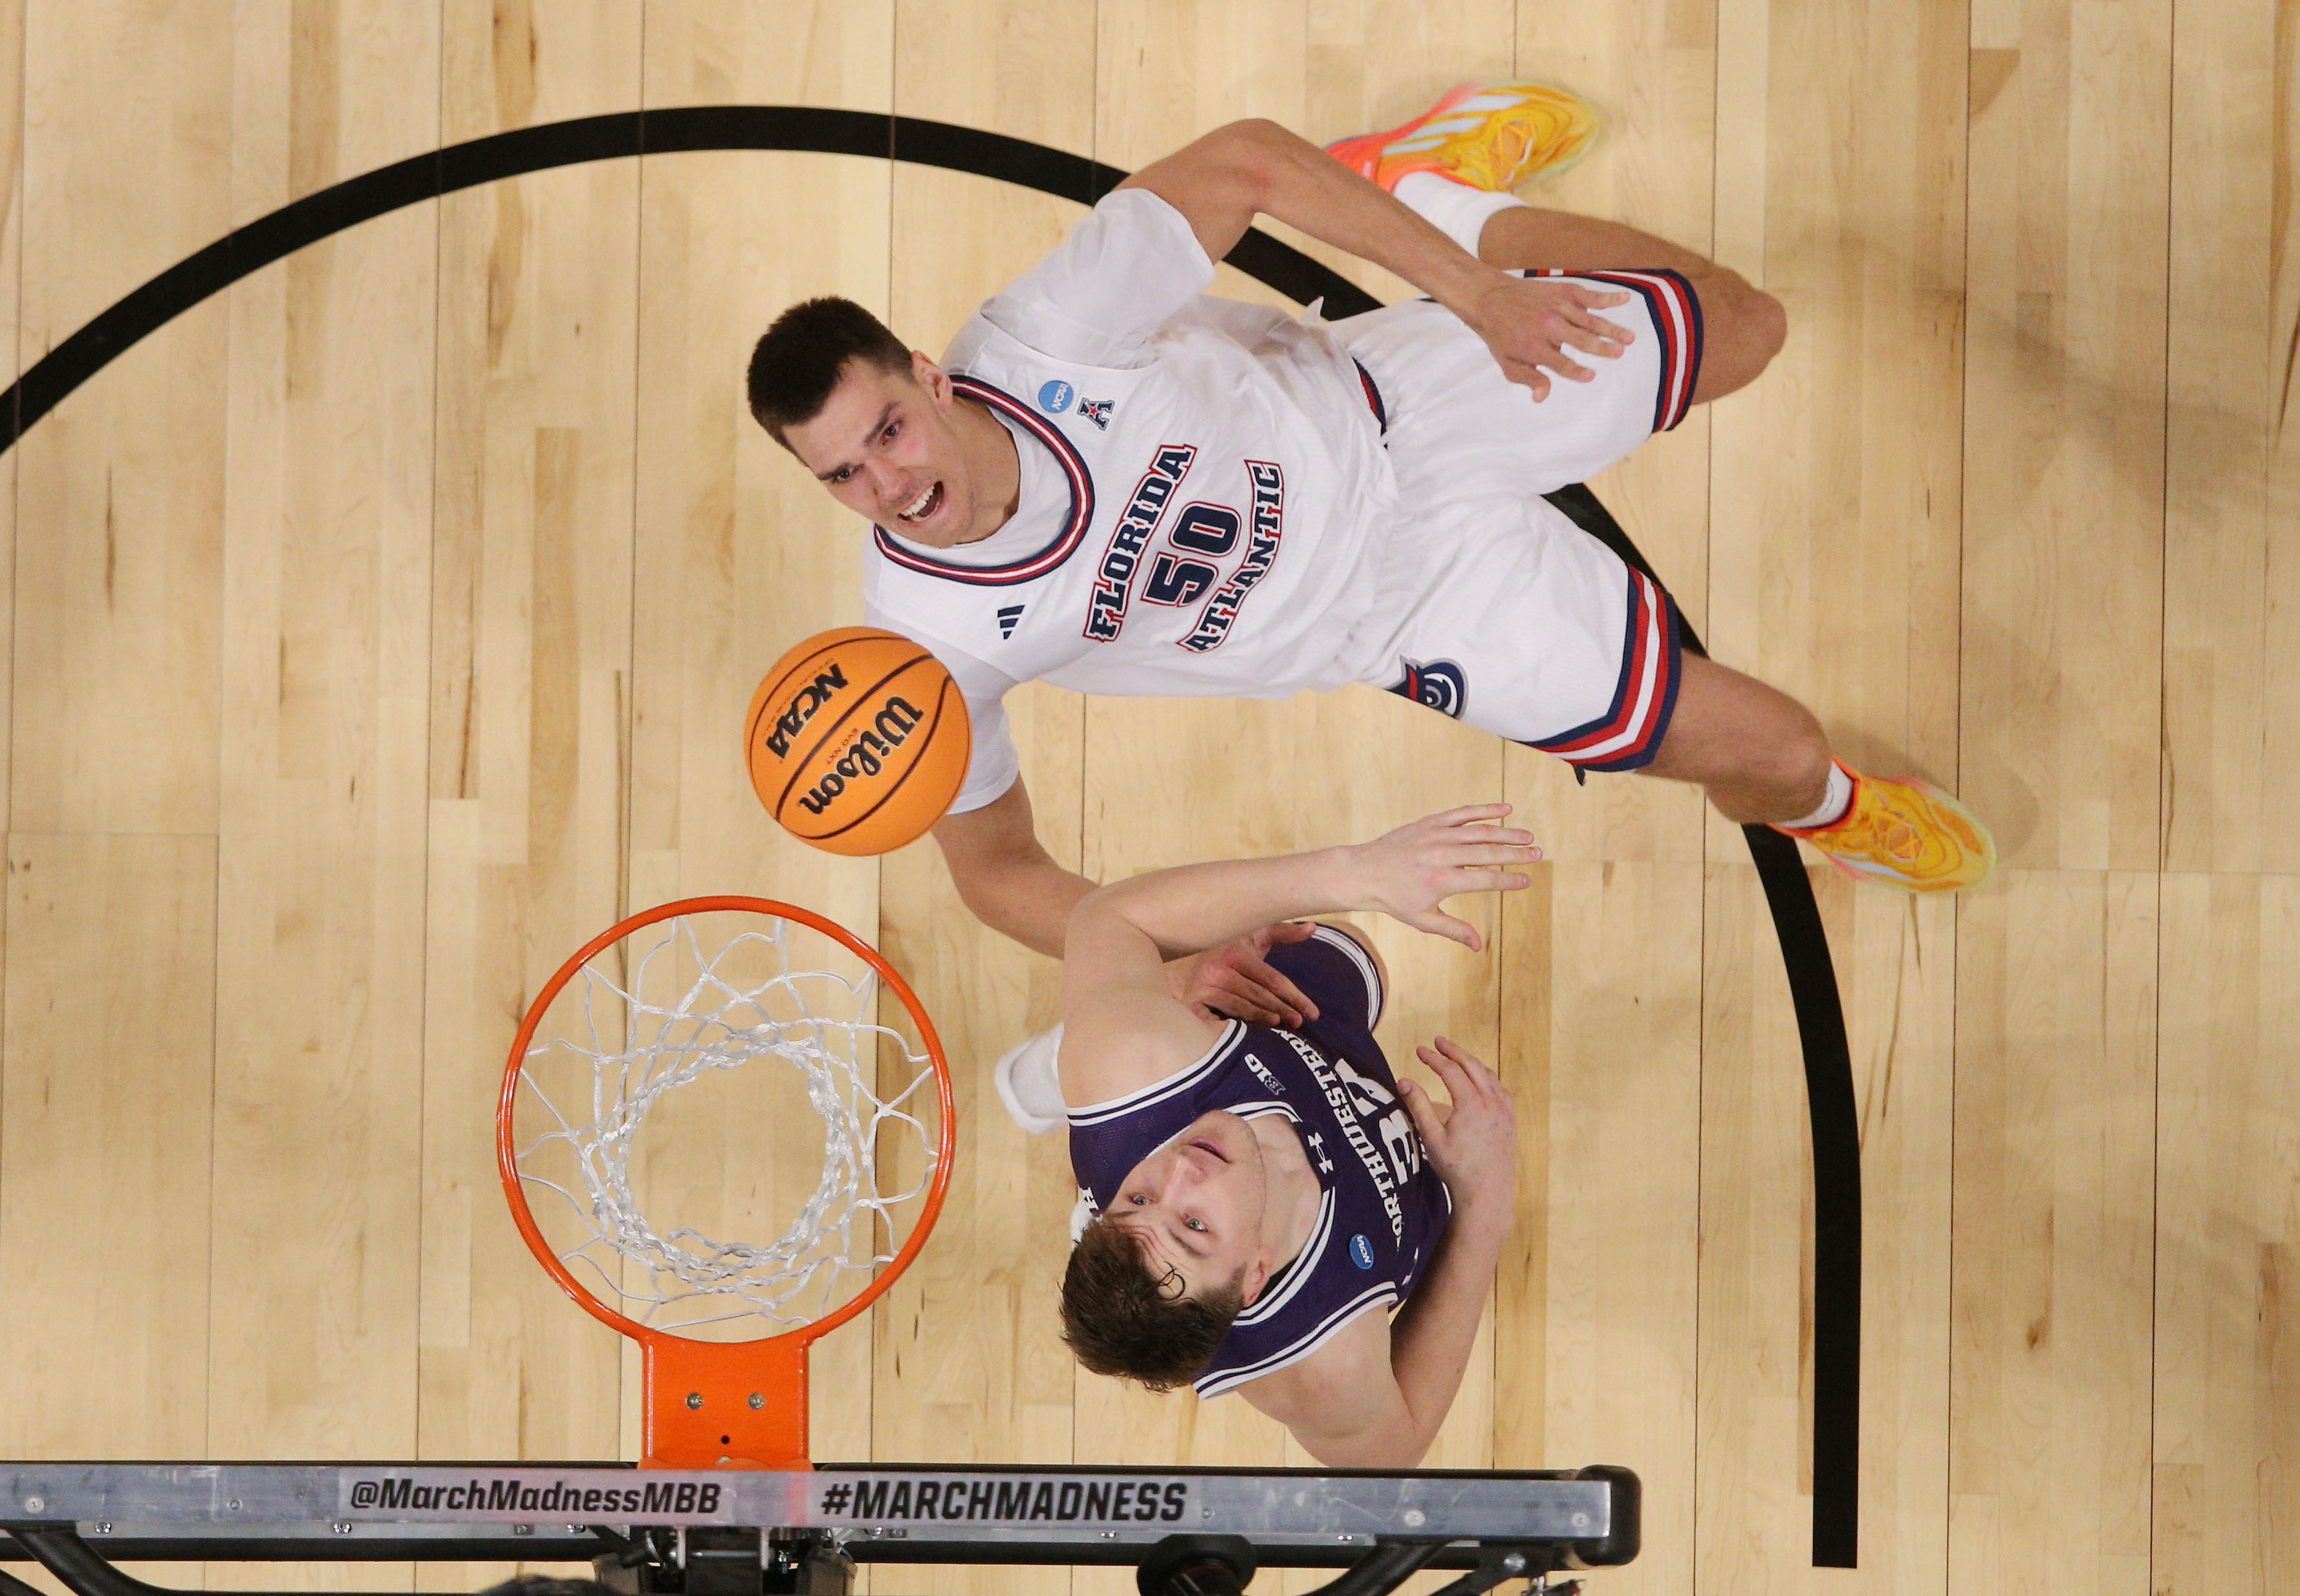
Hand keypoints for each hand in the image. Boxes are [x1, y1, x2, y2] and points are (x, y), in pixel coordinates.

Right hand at [1165, 921, 1320, 1024]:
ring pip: (1240, 1006)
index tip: (1313, 1013)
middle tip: (1300, 1022)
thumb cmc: (1229, 952)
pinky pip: (1222, 1018)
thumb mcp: (1254, 938)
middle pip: (1258, 994)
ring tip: (1282, 1025)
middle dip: (1283, 1009)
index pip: (1271, 978)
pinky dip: (1238, 1026)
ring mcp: (1202, 987)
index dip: (1295, 996)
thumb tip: (1312, 927)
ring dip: (1263, 1018)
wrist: (1188, 958)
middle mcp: (1216, 968)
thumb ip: (1282, 932)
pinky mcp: (1192, 1004)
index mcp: (1234, 952)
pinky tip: (1253, 1033)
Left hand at [1339, 804, 1539, 950]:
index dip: (1510, 880)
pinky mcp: (1430, 822)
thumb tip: (1479, 946)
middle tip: (1538, 855)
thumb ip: (1454, 930)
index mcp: (1442, 881)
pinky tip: (1506, 809)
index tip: (1529, 880)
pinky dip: (1485, 810)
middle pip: (1488, 853)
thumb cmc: (1394, 900)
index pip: (1486, 879)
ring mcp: (1436, 835)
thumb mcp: (1423, 920)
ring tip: (1528, 837)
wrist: (1363, 872)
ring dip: (1507, 833)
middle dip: (1516, 854)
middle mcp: (1441, 855)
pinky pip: (1462, 813)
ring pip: (1480, 831)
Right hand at [1398, 1036, 1516, 1220]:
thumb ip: (1418, 1106)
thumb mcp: (1431, 1138)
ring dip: (1470, 1062)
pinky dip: (1486, 1077)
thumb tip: (1403, 1080)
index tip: (1419, 1050)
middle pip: (1471, 1065)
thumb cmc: (1456, 1168)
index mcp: (1471, 1103)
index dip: (1433, 1058)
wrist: (1487, 1192)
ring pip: (1487, 1075)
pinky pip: (1499, 1088)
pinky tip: (1479, 1079)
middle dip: (1453, 1051)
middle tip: (1438, 1041)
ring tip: (1456, 1056)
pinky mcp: (1510, 1119)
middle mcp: (1491, 1102)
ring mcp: (1504, 1110)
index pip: (1449, 1070)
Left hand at [1463, 273, 1634, 400]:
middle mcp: (1548, 325)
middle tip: (1620, 352)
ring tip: (1630, 338)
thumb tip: (1542, 397)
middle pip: (1579, 339)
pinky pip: (1588, 295)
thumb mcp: (1508, 364)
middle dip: (1600, 346)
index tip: (1590, 376)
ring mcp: (1557, 307)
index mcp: (1534, 346)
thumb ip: (1529, 379)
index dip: (1574, 370)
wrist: (1490, 298)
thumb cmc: (1501, 337)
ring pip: (1589, 319)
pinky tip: (1624, 299)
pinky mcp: (1563, 292)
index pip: (1559, 362)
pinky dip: (1606, 298)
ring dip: (1611, 328)